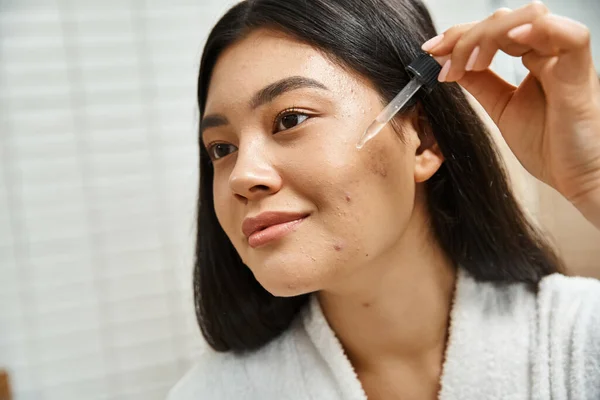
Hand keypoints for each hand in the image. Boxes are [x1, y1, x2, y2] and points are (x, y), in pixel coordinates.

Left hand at [422, 1, 599, 227]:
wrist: (578, 179)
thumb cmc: (550, 147)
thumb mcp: (502, 109)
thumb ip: (481, 84)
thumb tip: (449, 64)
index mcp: (533, 59)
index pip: (493, 31)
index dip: (459, 36)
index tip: (430, 51)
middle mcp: (550, 53)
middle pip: (506, 20)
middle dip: (465, 35)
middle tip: (441, 59)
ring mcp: (565, 61)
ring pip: (530, 18)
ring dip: (489, 35)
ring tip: (468, 63)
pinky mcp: (581, 74)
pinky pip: (570, 36)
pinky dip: (538, 31)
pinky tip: (510, 41)